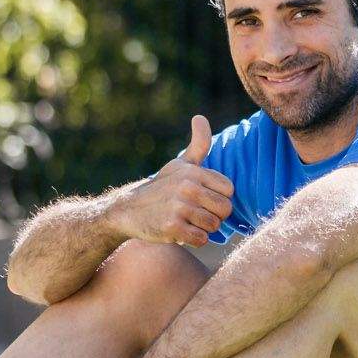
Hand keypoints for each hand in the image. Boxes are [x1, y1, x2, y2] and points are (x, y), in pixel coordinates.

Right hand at [112, 115, 232, 246]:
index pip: (229, 191)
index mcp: (194, 172)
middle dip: (213, 216)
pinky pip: (201, 240)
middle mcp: (188, 187)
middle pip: (224, 209)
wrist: (129, 210)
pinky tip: (181, 232)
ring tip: (187, 222)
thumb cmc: (162, 187)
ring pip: (213, 226)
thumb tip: (200, 117)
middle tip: (195, 215)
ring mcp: (179, 207)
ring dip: (202, 229)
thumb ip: (198, 144)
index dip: (218, 198)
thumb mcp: (180, 164)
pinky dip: (193, 240)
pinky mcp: (172, 227)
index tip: (201, 200)